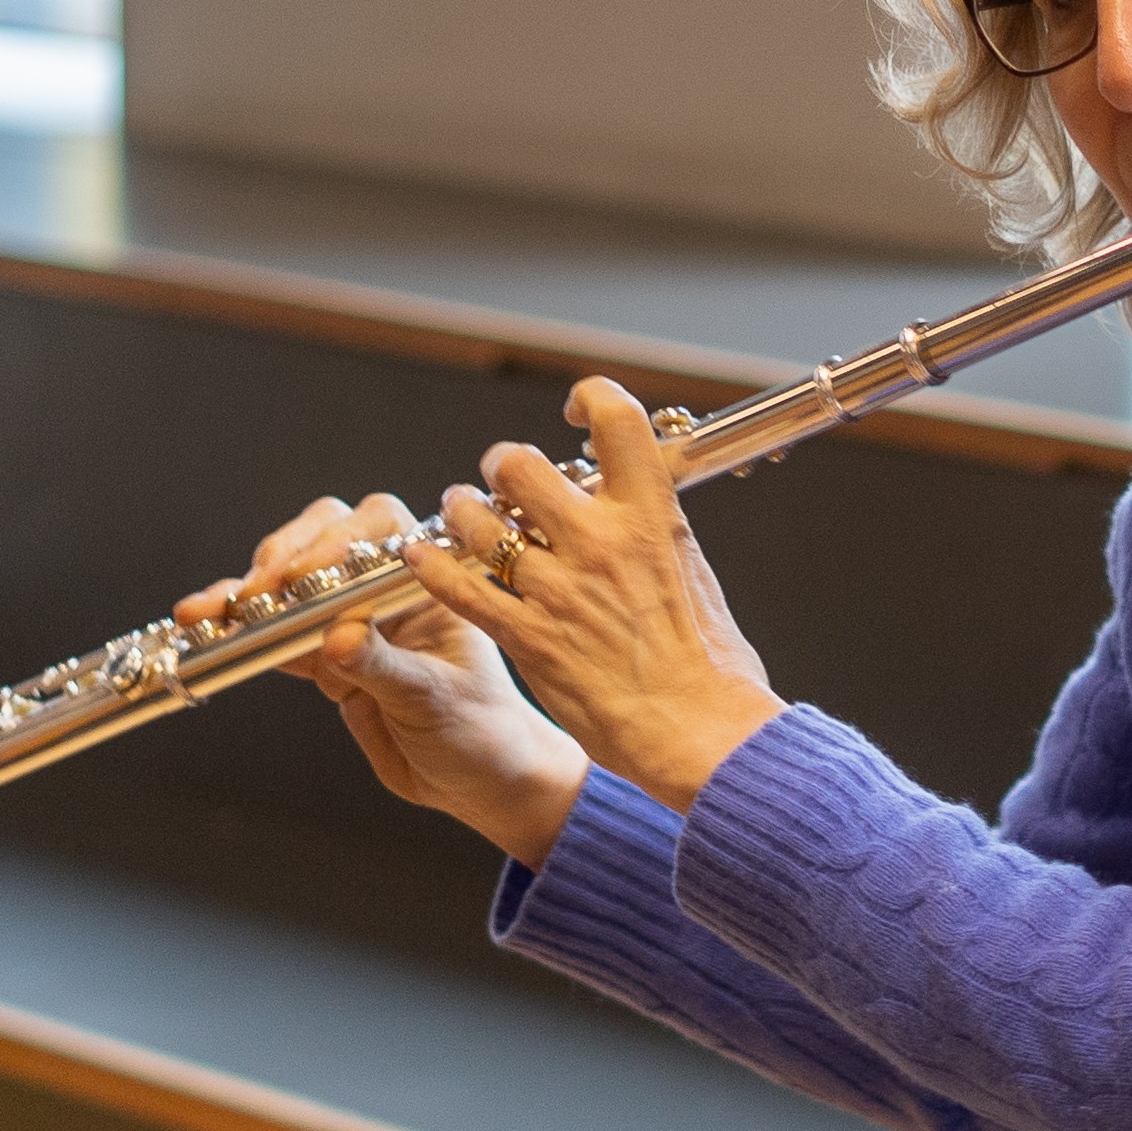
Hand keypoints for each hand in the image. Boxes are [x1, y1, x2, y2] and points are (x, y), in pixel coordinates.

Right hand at [180, 491, 590, 866]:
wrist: (480, 780)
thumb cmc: (481, 732)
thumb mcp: (436, 700)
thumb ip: (385, 667)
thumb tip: (338, 639)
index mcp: (430, 582)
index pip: (382, 531)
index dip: (338, 542)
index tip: (305, 576)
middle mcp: (387, 590)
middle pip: (325, 539)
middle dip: (283, 557)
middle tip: (254, 594)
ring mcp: (352, 620)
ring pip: (291, 584)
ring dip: (247, 593)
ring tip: (207, 611)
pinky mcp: (324, 657)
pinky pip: (276, 634)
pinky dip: (240, 632)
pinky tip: (206, 630)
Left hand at [411, 379, 783, 810]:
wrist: (697, 731)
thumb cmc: (710, 664)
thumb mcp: (695, 574)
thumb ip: (658, 530)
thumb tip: (639, 503)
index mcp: (652, 518)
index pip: (618, 419)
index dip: (588, 399)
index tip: (574, 415)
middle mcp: (600, 543)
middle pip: (520, 465)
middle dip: (502, 466)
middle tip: (503, 483)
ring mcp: (558, 590)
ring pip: (478, 521)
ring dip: (462, 513)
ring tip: (463, 518)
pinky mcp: (528, 636)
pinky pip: (460, 587)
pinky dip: (433, 566)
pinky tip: (421, 556)